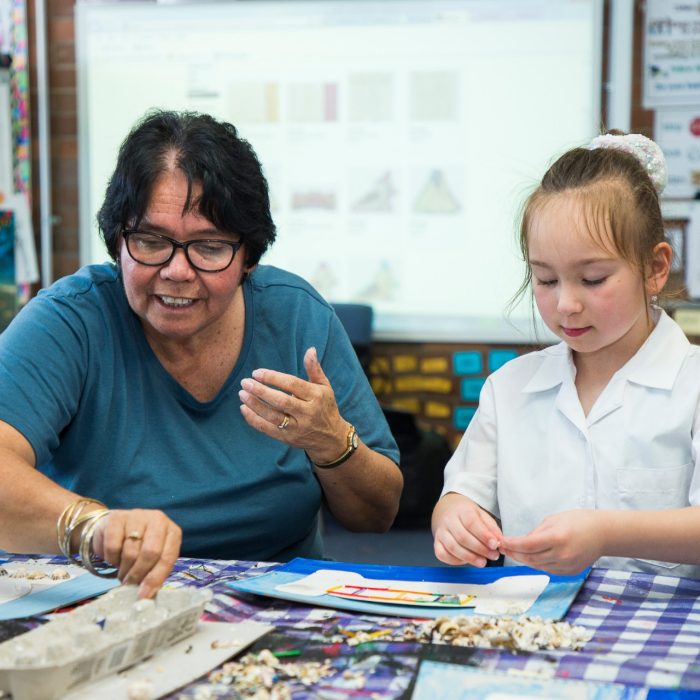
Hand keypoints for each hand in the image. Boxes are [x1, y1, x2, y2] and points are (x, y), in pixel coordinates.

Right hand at [90, 509, 181, 597]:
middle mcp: (158, 519)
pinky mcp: (117, 517)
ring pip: (130, 551)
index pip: (167, 557)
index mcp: (172, 532)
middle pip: (150, 552)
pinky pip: (112, 545)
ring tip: (123, 571)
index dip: (155, 578)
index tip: (144, 594)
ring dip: (123, 569)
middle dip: (138, 573)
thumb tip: (147, 595)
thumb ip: (154, 573)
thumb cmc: (140, 547)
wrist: (115, 529)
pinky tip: (114, 556)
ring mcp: (137, 515)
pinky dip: (111, 558)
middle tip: (129, 584)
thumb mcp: (153, 559)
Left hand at [239, 346, 348, 462]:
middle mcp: (308, 413)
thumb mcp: (324, 387)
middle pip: (281, 401)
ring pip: (273, 416)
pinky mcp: (288, 438)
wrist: (331, 438)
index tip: (257, 372)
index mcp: (316, 396)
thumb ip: (314, 369)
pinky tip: (244, 409)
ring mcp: (298, 428)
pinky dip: (254, 420)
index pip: (292, 385)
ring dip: (255, 405)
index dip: (273, 378)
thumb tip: (310, 349)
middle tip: (245, 382)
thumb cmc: (325, 406)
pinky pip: (268, 430)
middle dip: (261, 391)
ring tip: (242, 394)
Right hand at [432, 493, 502, 566]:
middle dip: (479, 549)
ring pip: (452, 547)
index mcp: (462, 510)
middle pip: (462, 536)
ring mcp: (440, 532)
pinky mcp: (436, 542)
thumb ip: (492, 528)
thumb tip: (499, 542)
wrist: (448, 510)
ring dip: (469, 558)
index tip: (494, 544)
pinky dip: (454, 561)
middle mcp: (448, 520)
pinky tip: (466, 561)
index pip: (471, 522)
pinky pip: (442, 554)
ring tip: (482, 562)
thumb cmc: (468, 515)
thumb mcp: (482, 515)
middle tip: (493, 555)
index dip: (483, 535)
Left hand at [500, 509, 602, 574]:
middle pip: (530, 558)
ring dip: (524, 560)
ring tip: (514, 553)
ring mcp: (566, 565)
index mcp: (557, 538)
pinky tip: (530, 558)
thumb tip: (522, 542)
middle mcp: (561, 554)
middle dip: (514, 554)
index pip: (527, 545)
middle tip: (503, 548)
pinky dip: (537, 564)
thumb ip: (537, 532)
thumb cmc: (578, 521)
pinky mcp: (570, 572)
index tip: (502, 542)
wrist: (603, 533)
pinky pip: (548, 570)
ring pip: (537, 566)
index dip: (512, 545)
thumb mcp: (553, 520)